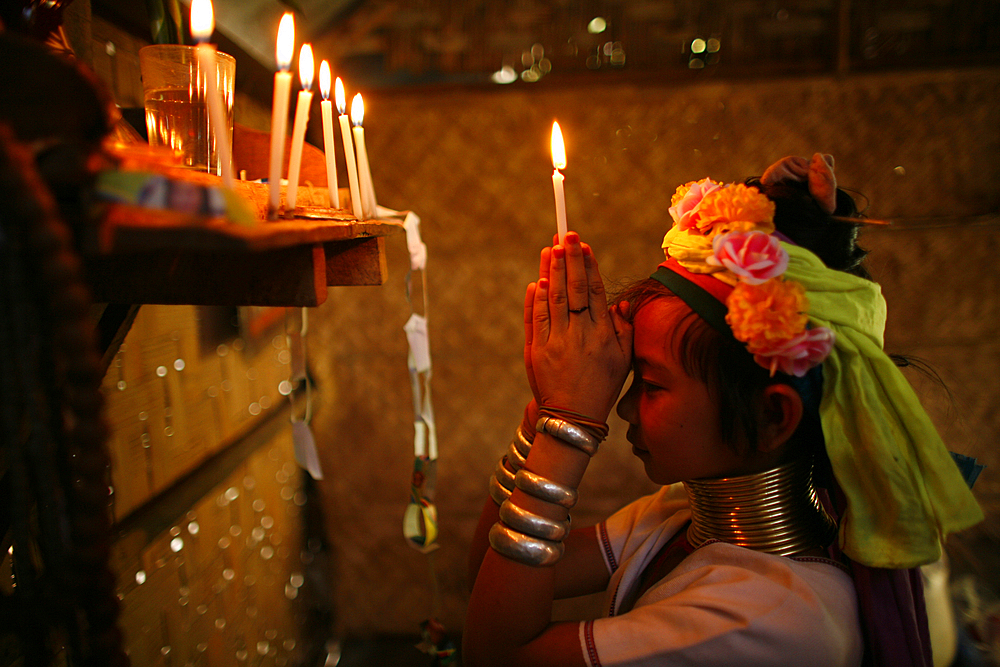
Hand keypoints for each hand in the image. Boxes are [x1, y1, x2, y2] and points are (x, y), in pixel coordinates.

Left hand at [525, 231, 632, 422]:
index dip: (589, 266)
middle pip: (574, 288)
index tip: (585, 246)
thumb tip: (619, 303)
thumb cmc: (601, 386)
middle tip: (567, 234)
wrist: (573, 416)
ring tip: (551, 248)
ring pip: (554, 299)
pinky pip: (536, 318)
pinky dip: (536, 299)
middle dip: (570, 258)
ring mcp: (557, 341)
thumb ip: (623, 330)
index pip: (595, 291)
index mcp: (603, 334)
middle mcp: (580, 334)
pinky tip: (537, 281)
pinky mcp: (537, 350)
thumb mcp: (623, 360)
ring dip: (551, 271)